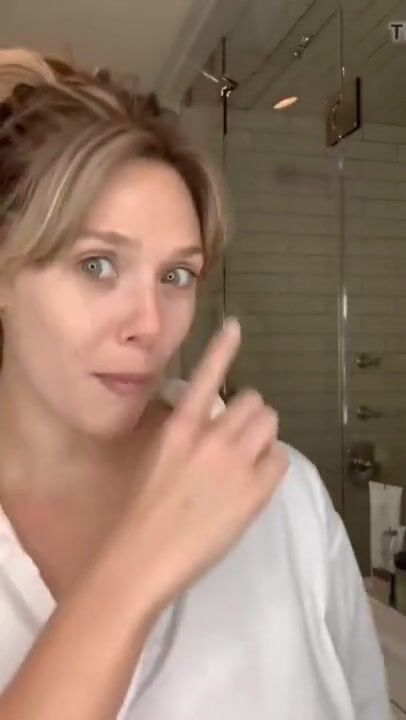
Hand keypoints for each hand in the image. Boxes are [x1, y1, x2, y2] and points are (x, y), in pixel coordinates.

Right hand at [122, 318, 288, 609]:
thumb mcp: (156, 459)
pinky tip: (255, 480)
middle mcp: (211, 437)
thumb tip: (209, 425)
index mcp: (180, 427)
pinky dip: (271, 463)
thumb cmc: (141, 511)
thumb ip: (184, 436)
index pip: (205, 376)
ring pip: (269, 422)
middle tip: (240, 437)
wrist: (144, 557)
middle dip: (250, 415)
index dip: (223, 348)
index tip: (235, 326)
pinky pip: (279, 458)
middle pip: (253, 401)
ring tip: (249, 456)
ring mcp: (236, 462)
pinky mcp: (255, 490)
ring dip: (263, 434)